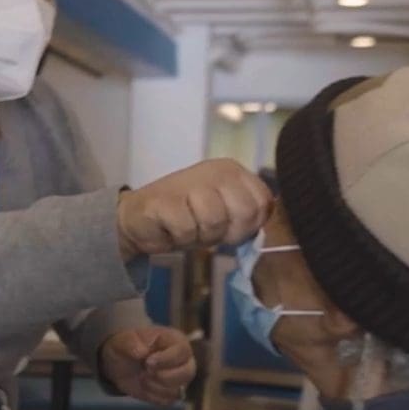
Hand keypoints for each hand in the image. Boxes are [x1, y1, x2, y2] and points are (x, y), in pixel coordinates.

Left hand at [101, 326, 194, 404]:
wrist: (121, 362)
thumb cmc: (128, 346)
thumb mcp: (123, 340)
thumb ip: (131, 343)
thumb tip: (142, 352)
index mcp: (176, 341)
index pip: (182, 352)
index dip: (166, 359)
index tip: (147, 362)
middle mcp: (184, 360)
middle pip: (187, 373)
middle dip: (162, 375)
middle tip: (145, 371)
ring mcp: (180, 379)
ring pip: (177, 390)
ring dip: (154, 386)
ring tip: (142, 376)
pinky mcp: (172, 393)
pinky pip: (168, 401)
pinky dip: (152, 396)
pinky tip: (144, 386)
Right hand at [117, 159, 269, 257]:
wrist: (139, 219)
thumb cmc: (186, 217)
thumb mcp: (224, 213)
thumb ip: (247, 214)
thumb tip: (269, 227)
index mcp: (233, 172)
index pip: (262, 203)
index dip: (249, 225)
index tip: (229, 228)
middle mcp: (215, 171)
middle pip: (244, 213)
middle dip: (226, 232)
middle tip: (206, 229)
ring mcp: (190, 183)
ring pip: (215, 223)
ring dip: (200, 236)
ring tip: (186, 227)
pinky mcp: (166, 200)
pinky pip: (187, 230)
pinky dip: (178, 237)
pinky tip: (169, 227)